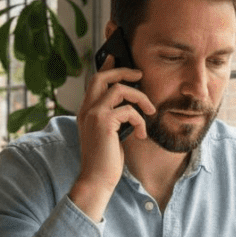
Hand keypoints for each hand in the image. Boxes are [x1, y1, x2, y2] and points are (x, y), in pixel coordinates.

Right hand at [68, 60, 153, 220]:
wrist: (96, 179)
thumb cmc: (105, 160)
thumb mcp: (109, 134)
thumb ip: (113, 118)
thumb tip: (130, 104)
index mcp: (85, 111)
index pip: (94, 81)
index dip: (106, 67)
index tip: (114, 57)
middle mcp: (86, 109)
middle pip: (103, 76)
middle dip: (124, 71)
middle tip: (140, 75)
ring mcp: (93, 114)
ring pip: (120, 90)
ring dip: (141, 98)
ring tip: (150, 112)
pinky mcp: (104, 122)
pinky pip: (129, 110)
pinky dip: (140, 121)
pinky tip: (142, 135)